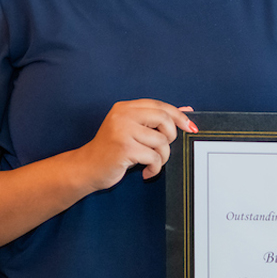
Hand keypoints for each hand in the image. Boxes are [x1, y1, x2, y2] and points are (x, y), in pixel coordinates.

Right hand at [75, 100, 196, 190]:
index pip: (159, 105)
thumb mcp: (133, 130)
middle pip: (164, 119)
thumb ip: (156, 120)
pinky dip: (154, 168)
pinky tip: (146, 172)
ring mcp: (122, 131)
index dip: (178, 116)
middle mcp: (123, 115)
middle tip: (163, 148)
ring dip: (162, 157)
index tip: (190, 127)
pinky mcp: (124, 148)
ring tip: (152, 163)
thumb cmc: (112, 150)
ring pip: (161, 141)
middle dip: (171, 136)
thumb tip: (187, 109)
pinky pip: (153, 157)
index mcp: (125, 107)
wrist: (86, 168)